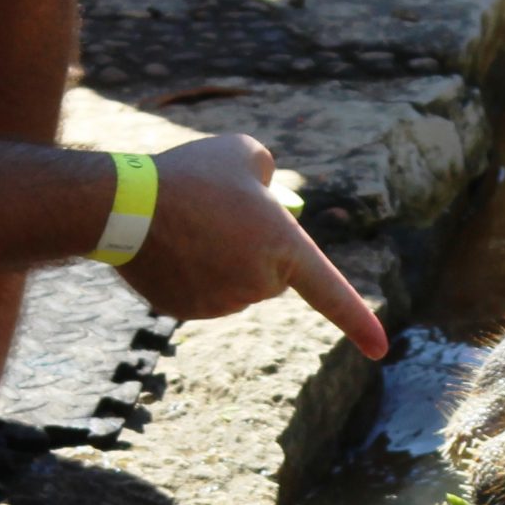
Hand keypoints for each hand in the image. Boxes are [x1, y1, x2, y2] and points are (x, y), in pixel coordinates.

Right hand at [117, 136, 387, 358]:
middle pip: (272, 274)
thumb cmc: (190, 173)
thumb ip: (269, 175)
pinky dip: (191, 273)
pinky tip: (169, 245)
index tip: (382, 352)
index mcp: (283, 248)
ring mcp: (220, 304)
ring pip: (234, 285)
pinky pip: (202, 293)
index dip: (360, 322)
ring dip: (222, 259)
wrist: (122, 205)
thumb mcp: (245, 153)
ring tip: (189, 223)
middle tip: (221, 212)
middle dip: (256, 249)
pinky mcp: (185, 312)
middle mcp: (258, 285)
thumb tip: (268, 198)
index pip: (331, 293)